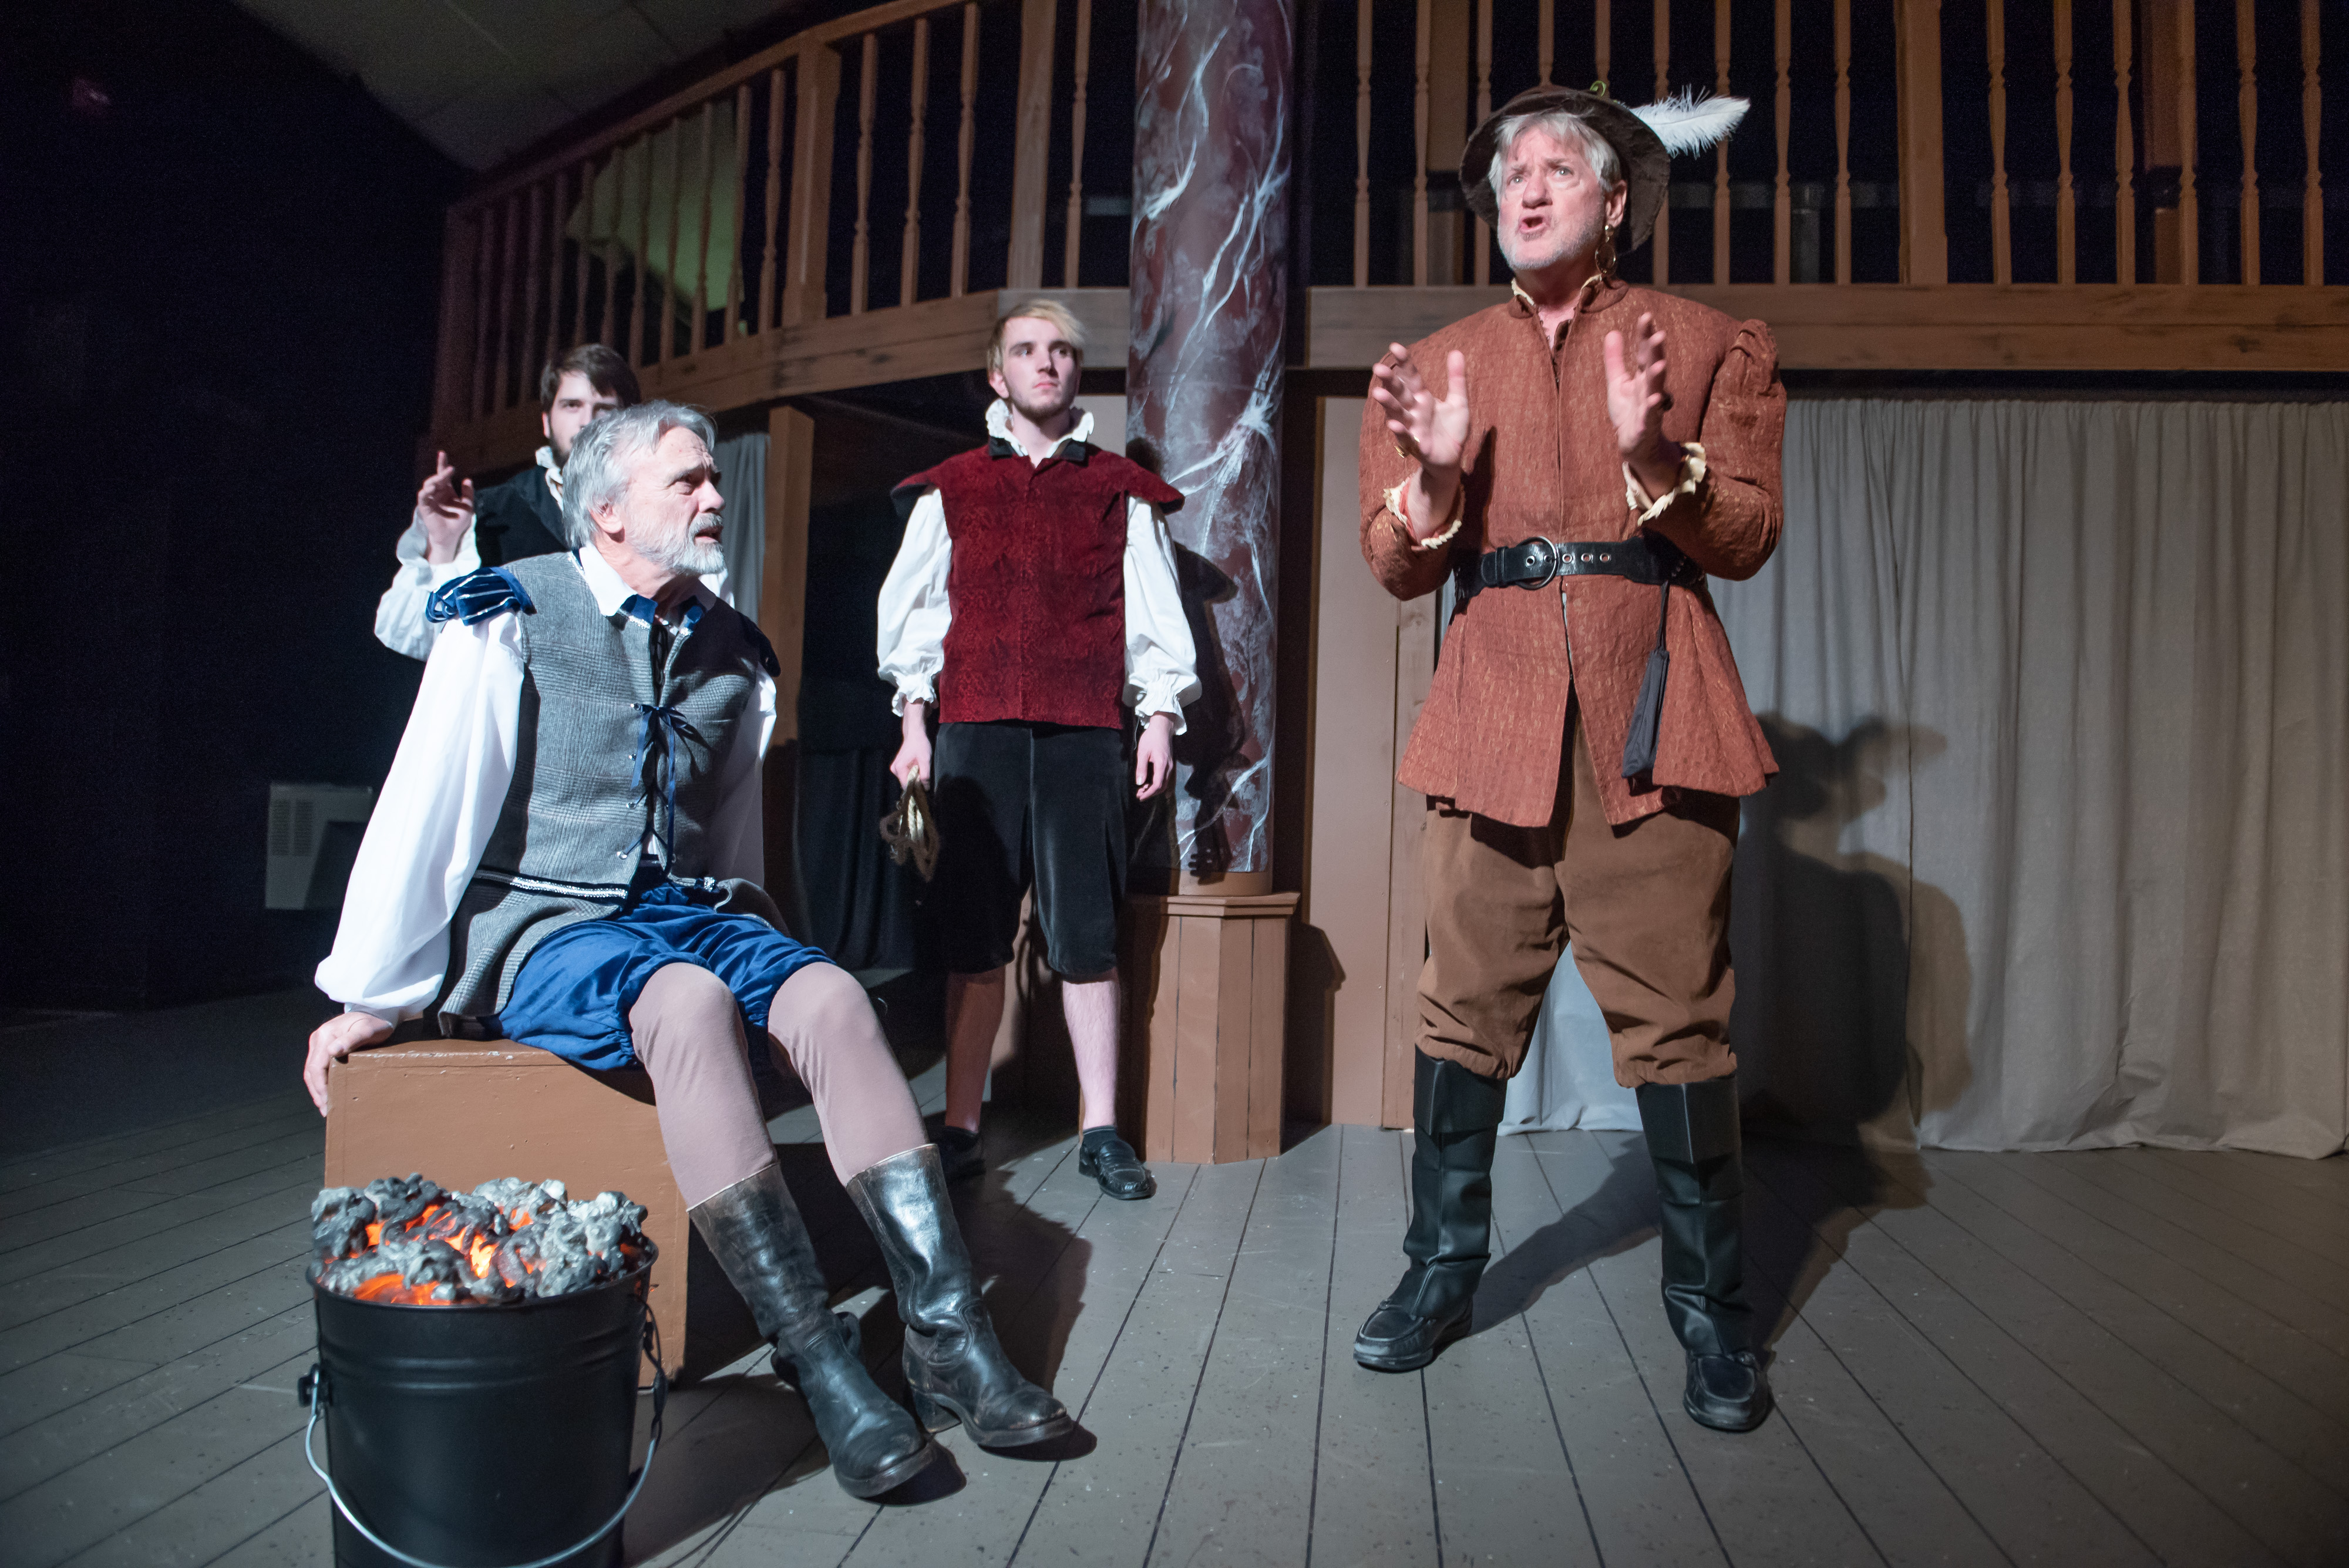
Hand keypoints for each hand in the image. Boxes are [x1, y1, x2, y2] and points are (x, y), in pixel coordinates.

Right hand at [304, 1012, 392, 1115]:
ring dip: (318, 1089)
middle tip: (326, 1111)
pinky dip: (322, 1081)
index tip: (327, 1103)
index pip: (316, 1067)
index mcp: (325, 1036)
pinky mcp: (325, 1046)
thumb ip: (351, 1040)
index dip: (320, 1087)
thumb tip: (332, 1051)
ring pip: (313, 1071)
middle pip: (311, 1071)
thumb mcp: (367, 1030)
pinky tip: (328, 1092)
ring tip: (326, 1106)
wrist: (379, 1012)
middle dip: (317, 1092)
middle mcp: (319, 1039)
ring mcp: (321, 1042)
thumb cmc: (376, 1022)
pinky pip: (319, 1067)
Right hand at [415, 449, 475, 564]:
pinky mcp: (425, 506)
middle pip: (436, 478)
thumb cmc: (458, 521)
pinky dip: (426, 491)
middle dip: (442, 472)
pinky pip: (423, 496)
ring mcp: (430, 499)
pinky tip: (432, 489)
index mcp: (447, 490)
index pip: (443, 474)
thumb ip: (468, 493)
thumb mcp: (468, 506)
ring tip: (442, 477)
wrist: (451, 535)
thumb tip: (467, 479)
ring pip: (428, 485)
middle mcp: (437, 492)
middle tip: (450, 469)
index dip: (442, 464)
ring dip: (435, 480)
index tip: (442, 453)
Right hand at [890, 701, 932, 786]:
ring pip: (906, 780)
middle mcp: (894, 769)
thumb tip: (925, 788)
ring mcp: (895, 768)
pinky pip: (906, 776)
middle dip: (916, 785)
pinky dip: (912, 776)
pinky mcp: (898, 767)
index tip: (924, 793)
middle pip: (906, 784)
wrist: (915, 733)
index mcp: (899, 768)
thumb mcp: (925, 760)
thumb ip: (925, 775)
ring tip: (923, 776)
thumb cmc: (920, 744)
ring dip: (915, 780)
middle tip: (926, 783)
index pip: (906, 786)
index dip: (915, 791)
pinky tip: (919, 772)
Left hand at [1134, 712, 1175, 799]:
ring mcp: (1170, 766)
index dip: (1149, 793)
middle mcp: (1168, 767)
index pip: (1157, 785)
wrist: (1162, 727)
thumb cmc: (1151, 738)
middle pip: (1162, 787)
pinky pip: (1165, 778)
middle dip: (1151, 793)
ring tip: (1142, 789)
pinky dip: (1157, 783)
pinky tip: (1148, 782)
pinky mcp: (1169, 764)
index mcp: (1162, 765)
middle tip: (1139, 795)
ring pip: (1164, 783)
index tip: (1140, 797)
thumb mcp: (1143, 752)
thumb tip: (1139, 783)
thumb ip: (1141, 768)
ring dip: (1154, 789)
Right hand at [1369, 345, 1470, 476]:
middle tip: (1378, 368)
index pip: (1410, 376)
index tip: (1395, 347)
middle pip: (1399, 392)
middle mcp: (1413, 410)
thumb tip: (1456, 351)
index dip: (1403, 362)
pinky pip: (1405, 436)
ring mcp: (1412, 426)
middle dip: (1389, 381)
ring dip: (1388, 404)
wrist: (1453, 458)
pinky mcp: (1415, 444)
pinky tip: (1393, 423)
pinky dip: (1399, 430)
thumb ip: (1456, 378)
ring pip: (1397, 412)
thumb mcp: (1459, 402)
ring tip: (1378, 393)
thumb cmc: (1452, 431)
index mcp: (1421, 397)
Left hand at [1603, 314, 1678, 488]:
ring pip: (1655, 390)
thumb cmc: (1628, 412)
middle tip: (1660, 334)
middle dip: (1656, 352)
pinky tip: (1654, 402)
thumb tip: (1612, 332)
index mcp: (1642, 377)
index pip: (1644, 352)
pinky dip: (1652, 410)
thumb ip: (1615, 359)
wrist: (1633, 444)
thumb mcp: (1617, 383)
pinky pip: (1650, 416)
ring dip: (1658, 378)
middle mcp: (1649, 388)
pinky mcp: (1647, 426)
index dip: (1645, 335)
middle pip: (1653, 367)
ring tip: (1660, 365)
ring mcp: (1650, 407)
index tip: (1646, 316)